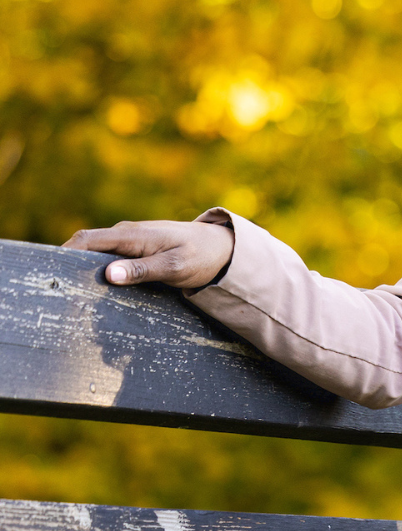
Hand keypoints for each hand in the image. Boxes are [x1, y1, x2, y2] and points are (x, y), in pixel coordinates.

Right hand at [63, 219, 235, 289]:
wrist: (223, 248)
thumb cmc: (201, 256)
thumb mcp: (174, 267)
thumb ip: (143, 270)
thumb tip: (109, 274)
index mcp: (132, 235)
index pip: (86, 240)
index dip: (63, 255)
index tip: (48, 274)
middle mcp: (126, 235)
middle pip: (85, 248)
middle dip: (68, 266)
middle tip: (55, 291)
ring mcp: (130, 242)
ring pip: (96, 255)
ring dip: (83, 271)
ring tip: (69, 295)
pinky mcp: (135, 252)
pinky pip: (109, 260)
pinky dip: (98, 272)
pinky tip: (93, 290)